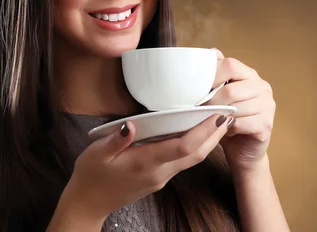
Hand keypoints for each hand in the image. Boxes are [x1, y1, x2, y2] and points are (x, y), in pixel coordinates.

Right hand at [53, 113, 233, 223]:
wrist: (88, 203)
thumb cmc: (91, 176)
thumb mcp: (96, 154)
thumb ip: (115, 140)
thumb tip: (130, 125)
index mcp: (146, 163)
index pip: (183, 148)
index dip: (203, 132)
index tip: (216, 116)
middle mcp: (159, 172)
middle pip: (196, 154)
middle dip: (214, 135)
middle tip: (227, 114)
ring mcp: (161, 177)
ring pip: (192, 159)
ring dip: (208, 141)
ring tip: (216, 121)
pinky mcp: (159, 178)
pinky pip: (183, 161)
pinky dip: (195, 147)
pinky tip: (194, 133)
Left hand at [206, 49, 275, 171]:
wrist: (242, 150)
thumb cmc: (226, 118)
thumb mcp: (218, 94)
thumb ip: (216, 74)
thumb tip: (210, 52)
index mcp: (250, 75)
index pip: (231, 65)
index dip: (211, 75)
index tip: (195, 88)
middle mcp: (262, 87)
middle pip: (232, 89)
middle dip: (211, 101)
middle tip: (197, 109)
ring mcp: (268, 106)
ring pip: (236, 107)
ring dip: (218, 115)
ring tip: (209, 120)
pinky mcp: (266, 125)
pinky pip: (241, 124)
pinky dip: (227, 128)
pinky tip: (223, 131)